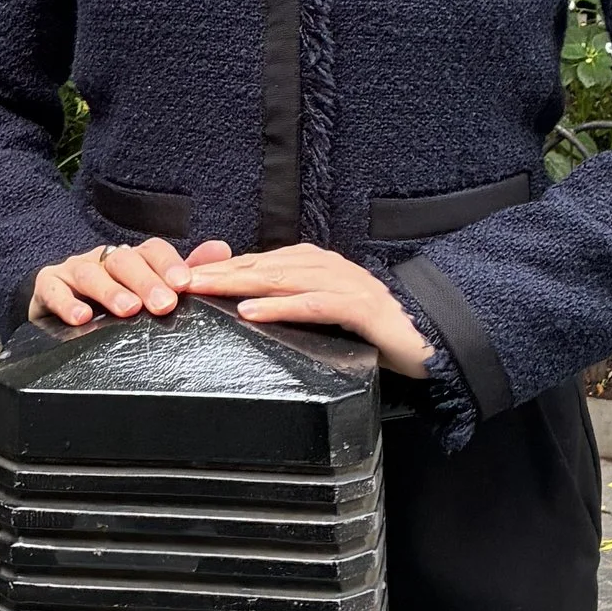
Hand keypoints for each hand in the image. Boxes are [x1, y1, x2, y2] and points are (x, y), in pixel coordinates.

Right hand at [31, 235, 230, 328]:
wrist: (60, 307)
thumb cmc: (115, 300)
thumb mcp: (152, 286)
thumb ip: (186, 270)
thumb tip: (222, 249)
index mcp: (132, 257)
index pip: (153, 250)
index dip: (168, 264)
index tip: (184, 284)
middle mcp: (103, 258)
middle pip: (124, 260)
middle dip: (145, 281)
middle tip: (163, 303)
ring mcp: (73, 270)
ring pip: (91, 274)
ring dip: (110, 291)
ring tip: (128, 310)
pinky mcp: (47, 287)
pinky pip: (53, 290)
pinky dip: (66, 302)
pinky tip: (81, 317)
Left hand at [178, 242, 435, 377]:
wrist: (431, 347)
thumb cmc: (373, 337)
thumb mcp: (325, 320)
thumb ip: (293, 308)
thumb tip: (248, 311)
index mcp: (319, 267)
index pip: (261, 263)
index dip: (222, 268)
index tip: (185, 276)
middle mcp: (331, 268)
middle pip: (265, 266)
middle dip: (219, 272)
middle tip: (180, 280)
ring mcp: (349, 285)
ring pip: (284, 279)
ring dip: (240, 283)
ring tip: (204, 290)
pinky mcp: (364, 309)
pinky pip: (315, 305)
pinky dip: (281, 307)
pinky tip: (252, 312)